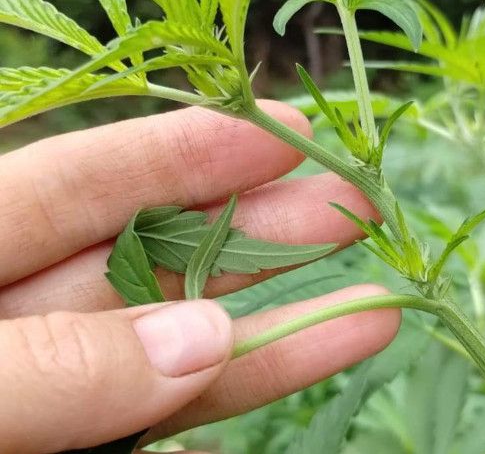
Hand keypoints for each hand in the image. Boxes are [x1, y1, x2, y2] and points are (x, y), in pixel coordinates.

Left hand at [0, 101, 400, 452]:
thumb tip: (204, 339)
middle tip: (358, 196)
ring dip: (282, 312)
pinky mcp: (77, 453)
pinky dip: (252, 383)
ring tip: (378, 287)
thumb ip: (51, 364)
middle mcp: (9, 316)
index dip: (180, 152)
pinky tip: (332, 346)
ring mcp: (48, 394)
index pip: (74, 183)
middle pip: (149, 254)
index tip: (284, 132)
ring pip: (179, 344)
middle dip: (260, 222)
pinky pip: (171, 419)